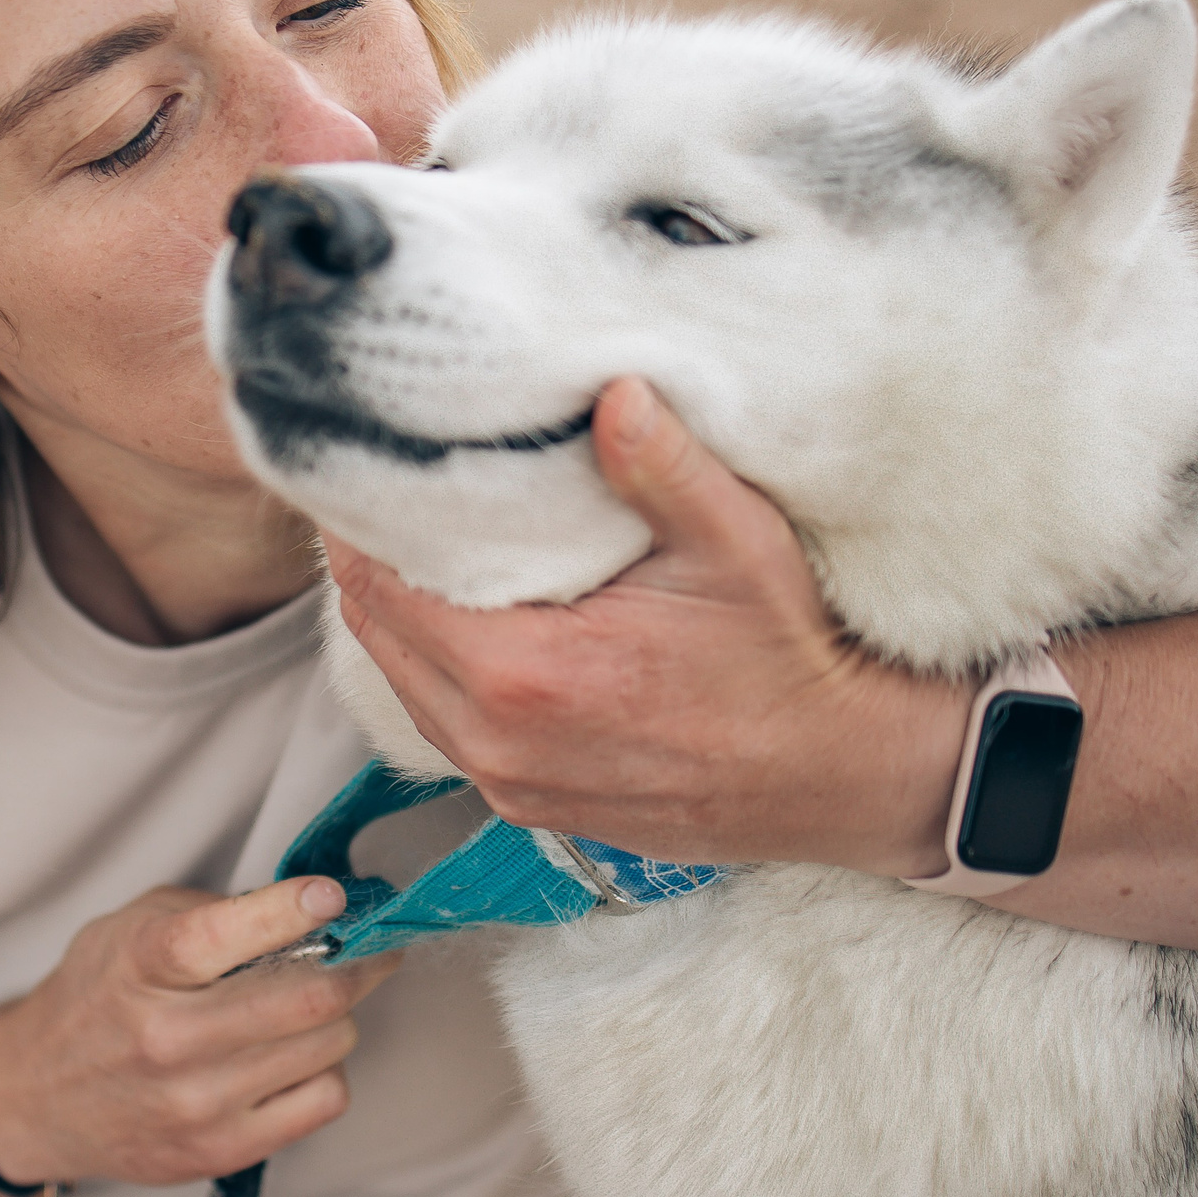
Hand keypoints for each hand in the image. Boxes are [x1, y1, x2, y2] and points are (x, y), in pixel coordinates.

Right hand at [0, 877, 398, 1186]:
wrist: (35, 1096)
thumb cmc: (99, 996)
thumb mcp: (131, 926)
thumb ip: (213, 910)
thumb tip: (312, 908)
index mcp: (143, 967)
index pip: (229, 933)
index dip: (295, 908)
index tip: (332, 896)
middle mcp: (168, 1038)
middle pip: (308, 997)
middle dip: (358, 962)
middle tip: (368, 947)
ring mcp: (195, 1103)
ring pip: (329, 1046)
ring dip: (339, 1016)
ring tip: (316, 1004)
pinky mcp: (218, 1152)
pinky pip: (323, 1100)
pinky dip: (326, 1069)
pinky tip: (297, 1056)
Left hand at [327, 379, 968, 875]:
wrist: (838, 777)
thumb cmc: (788, 662)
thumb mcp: (736, 545)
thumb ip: (661, 467)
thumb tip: (613, 393)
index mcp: (526, 675)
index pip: (382, 587)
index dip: (360, 520)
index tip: (364, 461)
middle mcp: (497, 741)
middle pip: (377, 634)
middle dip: (374, 559)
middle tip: (388, 489)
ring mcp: (508, 783)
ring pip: (405, 684)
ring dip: (405, 617)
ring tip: (426, 545)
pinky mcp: (528, 803)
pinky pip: (447, 724)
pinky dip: (441, 669)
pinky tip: (473, 619)